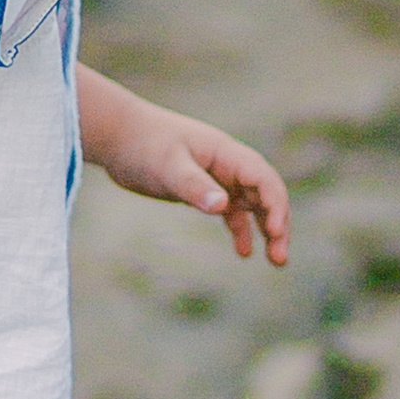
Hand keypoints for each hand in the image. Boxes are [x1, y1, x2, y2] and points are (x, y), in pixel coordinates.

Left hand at [81, 76, 289, 264]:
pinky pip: (232, 212)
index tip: (274, 232)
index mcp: (227, 153)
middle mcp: (229, 165)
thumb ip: (194, 186)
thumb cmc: (144, 145)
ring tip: (276, 261)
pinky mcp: (204, 191)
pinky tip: (244, 252)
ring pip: (253, 206)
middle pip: (266, 195)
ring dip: (266, 231)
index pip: (264, 179)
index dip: (275, 204)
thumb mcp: (168, 167)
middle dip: (278, 224)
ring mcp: (219, 178)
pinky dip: (241, 230)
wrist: (119, 137)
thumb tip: (222, 206)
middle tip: (280, 258)